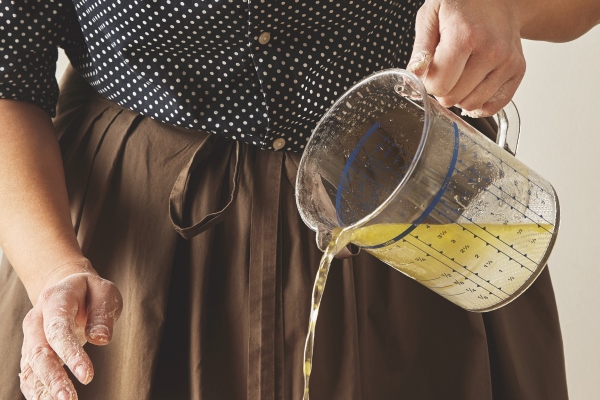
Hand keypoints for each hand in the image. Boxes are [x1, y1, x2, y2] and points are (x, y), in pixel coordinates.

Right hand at [19, 267, 122, 399]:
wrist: (66, 289)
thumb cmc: (90, 293)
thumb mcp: (104, 292)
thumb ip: (103, 314)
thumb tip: (101, 339)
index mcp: (55, 300)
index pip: (58, 329)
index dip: (71, 354)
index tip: (87, 376)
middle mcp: (36, 320)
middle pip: (40, 352)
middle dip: (53, 378)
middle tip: (69, 399)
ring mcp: (31, 338)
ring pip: (31, 367)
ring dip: (43, 389)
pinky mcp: (31, 353)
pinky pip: (29, 375)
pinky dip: (37, 391)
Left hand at [407, 0, 525, 116]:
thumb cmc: (462, 5)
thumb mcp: (430, 16)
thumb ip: (421, 48)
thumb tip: (415, 74)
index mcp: (465, 36)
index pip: (439, 85)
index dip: (429, 82)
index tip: (432, 70)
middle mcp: (490, 51)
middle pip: (453, 98)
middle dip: (443, 89)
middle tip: (446, 70)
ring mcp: (507, 62)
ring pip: (472, 105)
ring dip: (461, 96)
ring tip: (461, 74)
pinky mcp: (517, 70)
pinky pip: (494, 106)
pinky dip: (480, 102)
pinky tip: (474, 86)